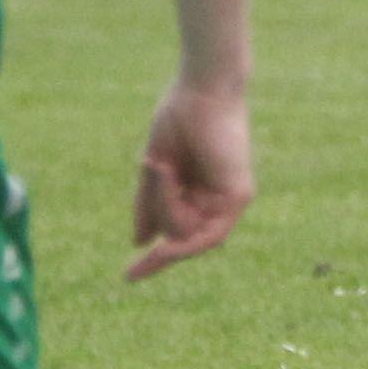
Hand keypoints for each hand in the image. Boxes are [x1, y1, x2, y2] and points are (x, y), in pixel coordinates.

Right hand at [127, 79, 252, 280]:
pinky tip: (165, 236)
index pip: (176, 234)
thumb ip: (148, 206)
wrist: (199, 89)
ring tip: (163, 164)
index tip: (127, 278)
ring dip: (165, 204)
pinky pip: (208, 234)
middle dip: (158, 211)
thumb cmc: (177, 118)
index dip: (156, 258)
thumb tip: (139, 242)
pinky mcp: (239, 196)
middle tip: (155, 173)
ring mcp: (230, 200)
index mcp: (198, 191)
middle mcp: (217, 200)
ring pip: (186, 233)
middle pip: (178, 233)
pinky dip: (183, 236)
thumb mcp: (155, 170)